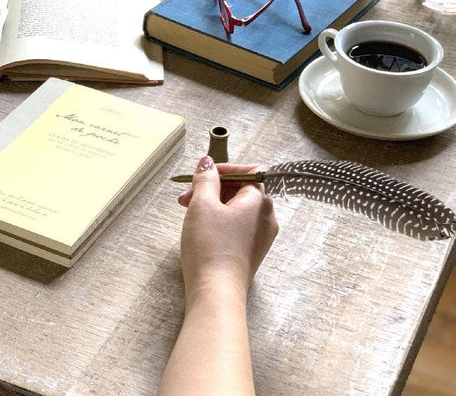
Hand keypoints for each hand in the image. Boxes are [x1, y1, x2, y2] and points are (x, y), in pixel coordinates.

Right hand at [178, 156, 277, 301]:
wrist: (216, 293)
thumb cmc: (210, 247)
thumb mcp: (202, 205)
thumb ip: (205, 178)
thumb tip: (207, 162)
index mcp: (260, 201)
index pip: (249, 170)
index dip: (225, 168)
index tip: (203, 174)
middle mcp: (267, 217)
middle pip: (242, 188)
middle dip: (214, 187)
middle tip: (188, 196)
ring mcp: (261, 236)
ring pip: (238, 207)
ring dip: (214, 203)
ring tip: (189, 211)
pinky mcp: (252, 251)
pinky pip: (238, 225)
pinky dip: (220, 219)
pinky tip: (201, 227)